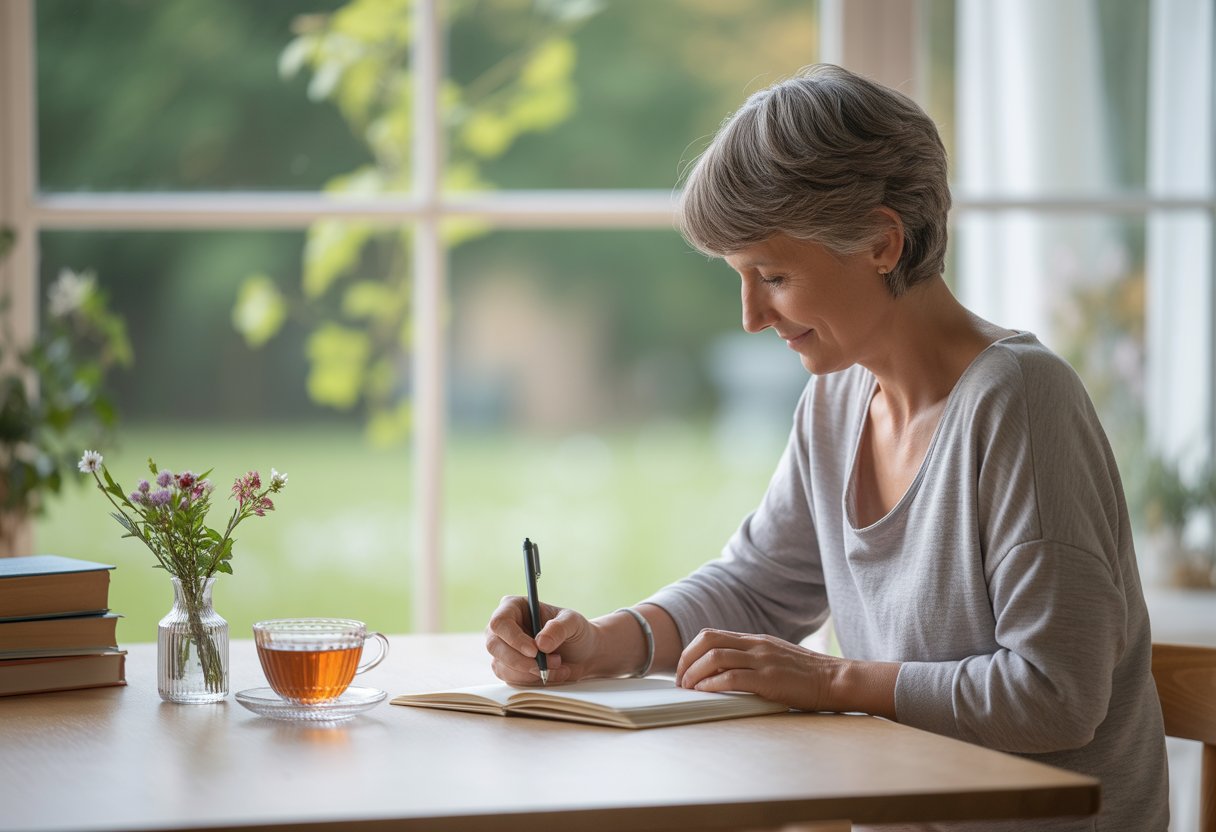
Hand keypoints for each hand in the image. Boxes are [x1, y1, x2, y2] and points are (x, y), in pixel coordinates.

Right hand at [484, 596, 600, 685]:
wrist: (582, 654)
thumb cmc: (575, 631)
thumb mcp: (573, 623)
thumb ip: (559, 628)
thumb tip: (540, 643)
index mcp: (514, 607)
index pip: (500, 622)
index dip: (514, 638)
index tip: (534, 651)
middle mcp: (503, 627)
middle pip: (494, 646)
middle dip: (521, 660)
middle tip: (548, 664)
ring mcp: (503, 649)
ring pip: (502, 666)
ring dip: (531, 671)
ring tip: (558, 665)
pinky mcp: (507, 668)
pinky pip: (511, 679)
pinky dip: (533, 680)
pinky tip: (552, 673)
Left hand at [674, 628, 843, 711]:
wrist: (836, 679)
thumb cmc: (806, 675)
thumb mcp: (775, 657)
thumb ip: (752, 658)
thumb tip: (724, 671)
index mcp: (755, 639)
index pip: (711, 635)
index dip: (690, 652)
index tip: (683, 670)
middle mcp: (756, 645)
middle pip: (707, 640)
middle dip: (686, 660)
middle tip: (680, 681)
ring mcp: (762, 660)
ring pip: (715, 657)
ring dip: (694, 673)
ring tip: (688, 688)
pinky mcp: (770, 678)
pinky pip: (732, 677)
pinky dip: (712, 684)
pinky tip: (704, 692)